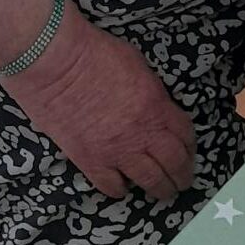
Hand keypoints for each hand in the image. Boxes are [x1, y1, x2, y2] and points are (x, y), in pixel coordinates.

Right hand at [6, 6, 196, 202]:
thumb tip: (154, 106)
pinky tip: (120, 185)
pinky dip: (120, 189)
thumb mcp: (137, 64)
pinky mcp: (90, 161)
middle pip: (174, 164)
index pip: (185, 135)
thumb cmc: (94, 52)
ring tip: (160, 192)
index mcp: (157, 106)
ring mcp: (117, 151)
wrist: (55, 62)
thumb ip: (151, 91)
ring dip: (159, 189)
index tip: (188, 153)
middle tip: (181, 181)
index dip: (190, 148)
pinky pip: (112, 187)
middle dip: (181, 176)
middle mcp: (143, 133)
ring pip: (150, 181)